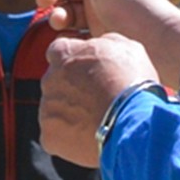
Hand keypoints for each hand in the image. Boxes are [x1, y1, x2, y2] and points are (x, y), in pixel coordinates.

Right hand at [38, 0, 179, 89]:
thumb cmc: (131, 0)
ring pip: (68, 14)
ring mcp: (101, 15)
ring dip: (58, 16)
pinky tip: (67, 38)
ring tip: (59, 23)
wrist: (155, 39)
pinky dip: (67, 35)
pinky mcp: (100, 37)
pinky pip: (75, 35)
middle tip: (45, 5)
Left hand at [39, 34, 157, 166]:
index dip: (76, 61)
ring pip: (55, 109)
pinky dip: (69, 137)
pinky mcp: (49, 135)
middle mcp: (48, 79)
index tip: (90, 70)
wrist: (131, 122)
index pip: (59, 51)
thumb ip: (105, 42)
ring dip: (71, 113)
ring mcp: (47, 109)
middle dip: (73, 88)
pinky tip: (89, 136)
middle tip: (97, 98)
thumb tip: (100, 44)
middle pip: (56, 82)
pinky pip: (55, 135)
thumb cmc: (131, 82)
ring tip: (97, 120)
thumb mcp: (127, 47)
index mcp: (63, 53)